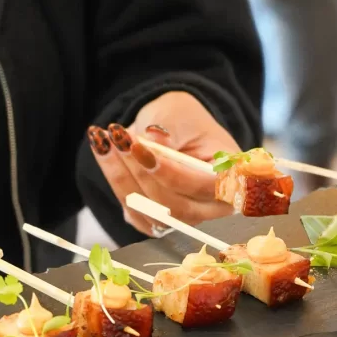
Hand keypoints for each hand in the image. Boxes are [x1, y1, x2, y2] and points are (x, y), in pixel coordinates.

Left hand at [88, 91, 238, 235]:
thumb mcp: (178, 115)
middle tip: (117, 138)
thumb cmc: (184, 121)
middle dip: (140, 174)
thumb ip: (168, 129)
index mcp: (230, 177)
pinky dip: (116, 183)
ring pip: (151, 213)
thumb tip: (154, 139)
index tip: (140, 148)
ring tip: (105, 140)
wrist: (172, 128)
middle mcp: (213, 206)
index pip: (205, 187)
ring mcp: (186, 218)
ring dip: (122, 178)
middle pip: (175, 207)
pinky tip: (105, 153)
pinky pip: (135, 214)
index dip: (170, 173)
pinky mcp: (159, 221)